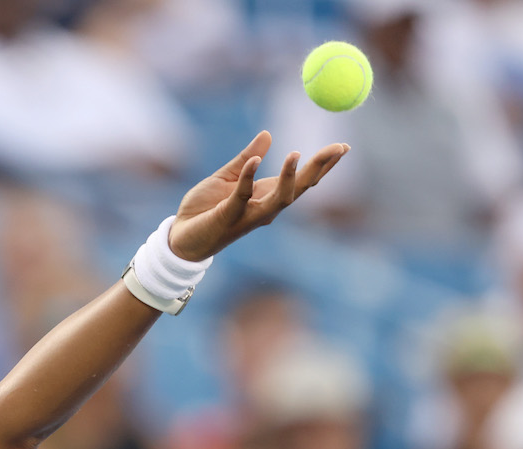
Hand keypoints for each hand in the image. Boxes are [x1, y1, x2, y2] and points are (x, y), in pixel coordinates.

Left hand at [167, 131, 348, 261]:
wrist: (179, 239)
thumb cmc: (203, 210)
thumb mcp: (226, 177)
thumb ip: (246, 158)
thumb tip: (268, 133)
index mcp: (265, 196)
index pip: (301, 181)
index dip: (322, 165)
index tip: (343, 147)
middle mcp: (263, 208)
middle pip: (300, 189)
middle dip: (319, 169)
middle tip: (338, 148)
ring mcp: (247, 215)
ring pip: (278, 199)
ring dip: (289, 178)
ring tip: (296, 153)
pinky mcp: (227, 217)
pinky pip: (241, 197)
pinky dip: (249, 178)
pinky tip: (256, 160)